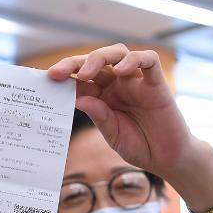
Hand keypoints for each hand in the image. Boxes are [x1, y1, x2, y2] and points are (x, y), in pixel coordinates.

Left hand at [48, 43, 199, 179]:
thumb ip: (99, 116)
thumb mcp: (112, 134)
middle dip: (75, 63)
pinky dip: (135, 60)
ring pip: (118, 54)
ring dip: (99, 58)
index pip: (80, 77)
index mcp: (102, 95)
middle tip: (58, 73)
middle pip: (96, 61)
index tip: (46, 78)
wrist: (166, 159)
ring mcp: (137, 82)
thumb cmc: (139, 145)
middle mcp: (118, 84)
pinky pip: (148, 61)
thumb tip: (79, 98)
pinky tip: (122, 69)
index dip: (64, 74)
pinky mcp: (157, 84)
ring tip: (86, 73)